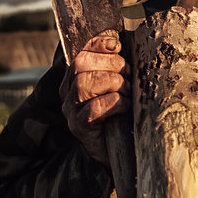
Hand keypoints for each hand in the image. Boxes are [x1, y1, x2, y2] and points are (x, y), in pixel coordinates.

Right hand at [59, 32, 129, 165]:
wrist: (121, 152)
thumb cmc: (124, 114)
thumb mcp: (123, 86)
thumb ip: (121, 67)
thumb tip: (126, 45)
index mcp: (76, 77)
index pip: (81, 52)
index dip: (98, 44)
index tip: (117, 45)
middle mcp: (69, 92)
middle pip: (80, 64)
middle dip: (110, 65)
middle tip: (129, 76)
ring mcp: (72, 111)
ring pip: (84, 84)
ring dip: (112, 83)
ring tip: (128, 91)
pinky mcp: (81, 129)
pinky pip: (93, 109)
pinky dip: (114, 103)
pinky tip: (126, 106)